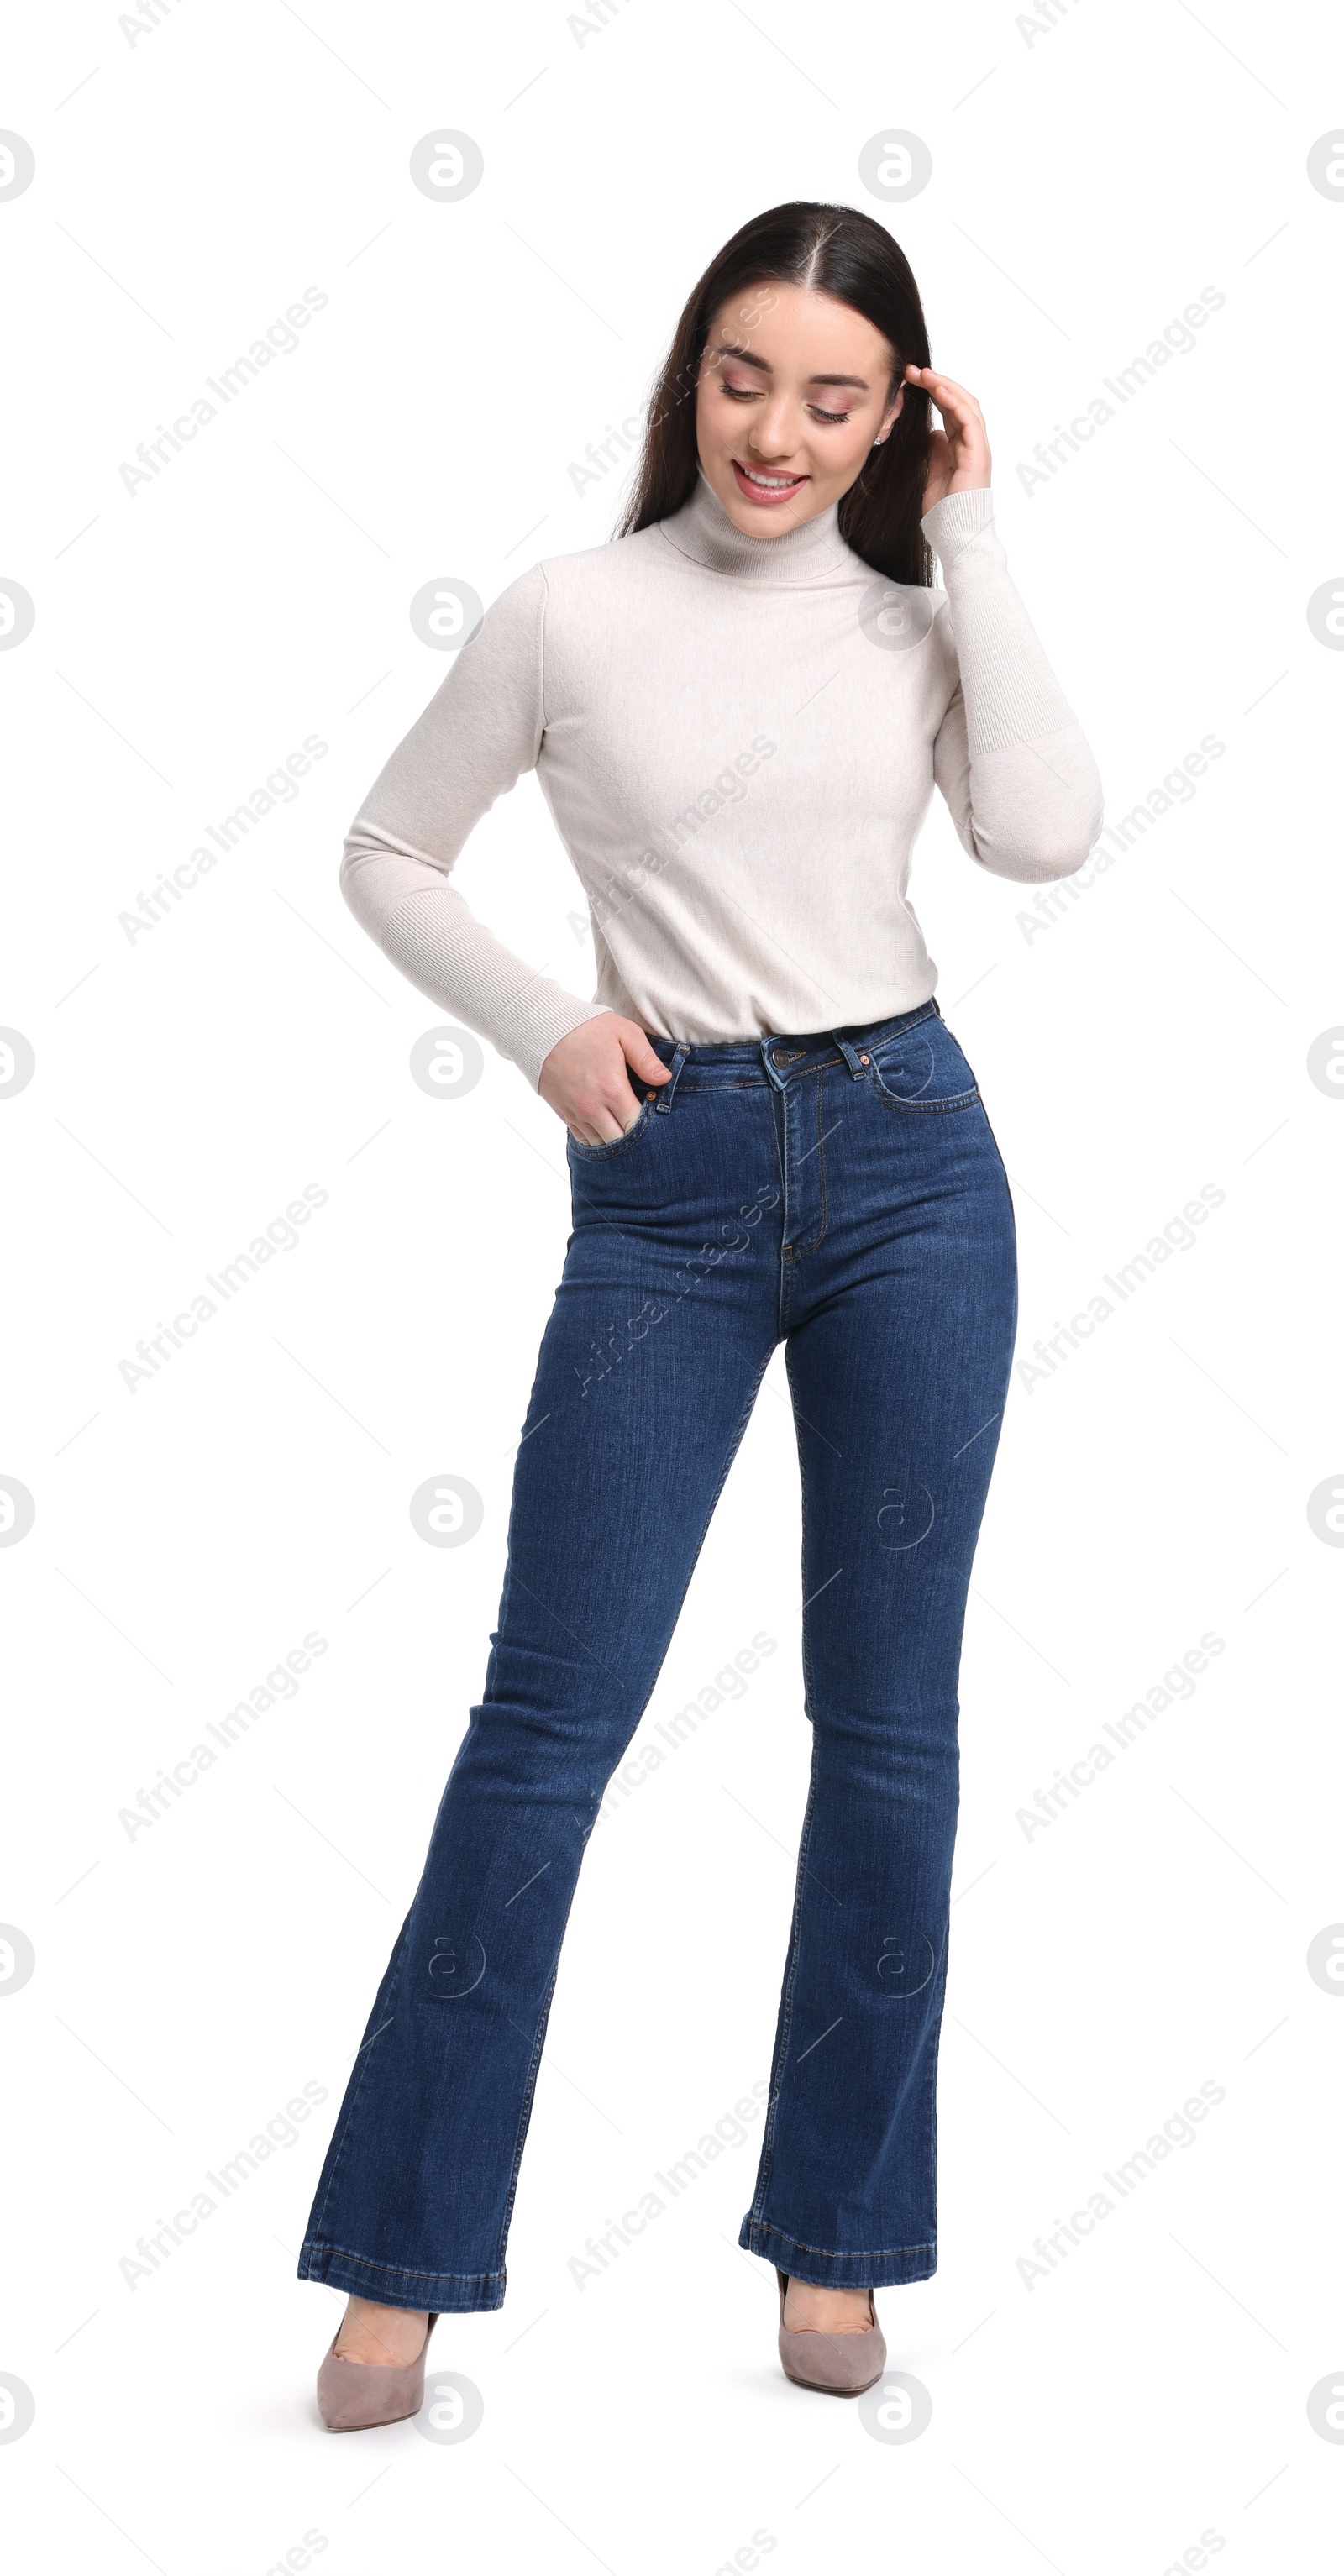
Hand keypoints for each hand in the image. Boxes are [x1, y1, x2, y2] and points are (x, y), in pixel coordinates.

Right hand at [539, 1014, 668, 1144]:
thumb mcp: (624, 1034)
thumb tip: (665, 1079)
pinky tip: (606, 1128)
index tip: (655, 1117)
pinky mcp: (563, 1113)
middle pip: (619, 1140)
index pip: (635, 1125)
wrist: (543, 1029)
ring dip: (614, 1139)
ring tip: (625, 1127)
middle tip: (643, 1127)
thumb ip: (646, 1059)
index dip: (649, 1126)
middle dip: (633, 1137)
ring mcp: (575, 1112)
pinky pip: (583, 1139)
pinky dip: (596, 1138)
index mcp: (611, 1089)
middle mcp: (592, 1107)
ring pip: (601, 1143)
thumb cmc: (587, 1028)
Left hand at [903, 364, 990, 514]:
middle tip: (913, 371)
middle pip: (958, 402)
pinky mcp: (979, 453)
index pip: (949, 410)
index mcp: (961, 447)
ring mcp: (977, 447)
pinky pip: (970, 420)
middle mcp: (971, 443)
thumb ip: (935, 452)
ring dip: (945, 386)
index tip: (912, 381)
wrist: (955, 534)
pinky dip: (955, 402)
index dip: (933, 392)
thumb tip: (932, 433)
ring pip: (966, 405)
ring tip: (924, 374)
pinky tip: (939, 390)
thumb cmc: (945, 512)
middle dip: (937, 383)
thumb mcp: (934, 475)